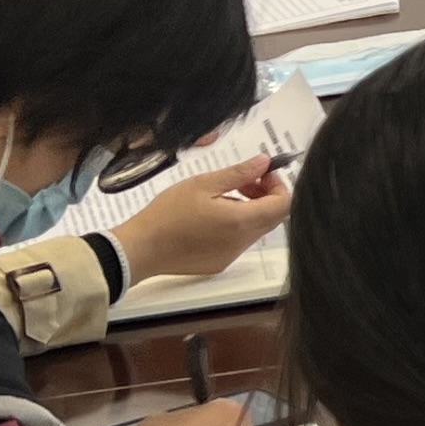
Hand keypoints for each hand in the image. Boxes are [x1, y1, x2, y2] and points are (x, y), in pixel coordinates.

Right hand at [112, 155, 290, 284]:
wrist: (141, 249)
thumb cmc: (168, 213)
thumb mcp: (203, 184)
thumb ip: (238, 173)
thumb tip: (265, 162)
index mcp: (241, 222)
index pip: (284, 204)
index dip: (278, 185)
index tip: (261, 172)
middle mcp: (242, 242)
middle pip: (273, 217)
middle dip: (266, 195)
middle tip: (243, 181)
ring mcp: (232, 256)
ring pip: (257, 229)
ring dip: (251, 209)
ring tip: (223, 196)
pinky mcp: (219, 263)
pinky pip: (240, 241)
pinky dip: (237, 225)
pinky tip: (212, 216)